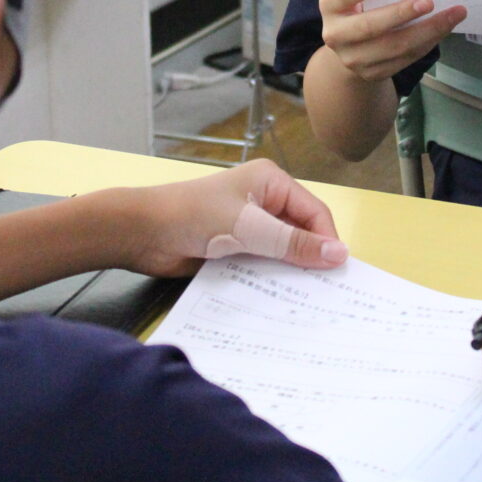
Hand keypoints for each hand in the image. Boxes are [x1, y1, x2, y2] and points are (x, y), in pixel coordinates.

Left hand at [119, 160, 348, 278]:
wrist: (142, 232)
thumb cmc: (193, 216)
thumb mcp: (248, 228)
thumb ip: (293, 243)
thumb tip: (339, 254)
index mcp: (271, 181)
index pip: (314, 212)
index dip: (327, 240)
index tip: (339, 272)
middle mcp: (263, 201)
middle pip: (301, 232)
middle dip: (311, 258)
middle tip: (328, 291)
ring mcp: (248, 225)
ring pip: (282, 251)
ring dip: (291, 271)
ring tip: (309, 300)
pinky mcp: (234, 247)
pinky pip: (263, 264)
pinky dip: (271, 278)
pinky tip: (280, 299)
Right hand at [320, 0, 465, 83]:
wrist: (350, 46)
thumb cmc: (360, 6)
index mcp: (330, 4)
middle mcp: (335, 34)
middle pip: (370, 26)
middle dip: (402, 13)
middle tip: (429, 1)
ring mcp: (353, 58)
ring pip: (393, 47)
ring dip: (427, 30)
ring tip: (452, 14)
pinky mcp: (372, 74)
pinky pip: (405, 59)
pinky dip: (428, 42)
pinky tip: (444, 29)